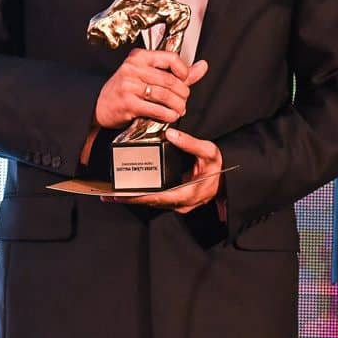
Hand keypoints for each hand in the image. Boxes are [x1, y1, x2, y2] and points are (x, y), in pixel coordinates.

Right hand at [94, 49, 208, 129]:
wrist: (100, 105)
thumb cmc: (125, 89)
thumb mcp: (148, 75)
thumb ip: (177, 72)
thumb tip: (202, 66)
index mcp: (139, 57)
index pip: (170, 57)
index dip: (184, 70)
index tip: (186, 80)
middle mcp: (133, 68)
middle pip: (169, 80)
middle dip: (182, 93)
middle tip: (185, 99)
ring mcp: (129, 85)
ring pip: (164, 95)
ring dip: (177, 105)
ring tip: (180, 110)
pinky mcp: (128, 103)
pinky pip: (155, 108)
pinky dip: (167, 114)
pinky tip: (170, 116)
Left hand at [105, 127, 221, 212]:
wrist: (227, 181)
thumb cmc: (217, 168)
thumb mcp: (209, 152)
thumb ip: (190, 143)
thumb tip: (171, 134)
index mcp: (188, 194)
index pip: (159, 198)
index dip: (140, 196)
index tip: (124, 194)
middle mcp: (181, 204)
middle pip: (152, 202)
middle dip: (131, 199)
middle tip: (110, 196)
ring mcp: (178, 204)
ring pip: (153, 203)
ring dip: (135, 198)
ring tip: (114, 194)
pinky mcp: (175, 201)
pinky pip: (157, 199)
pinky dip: (144, 195)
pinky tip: (130, 191)